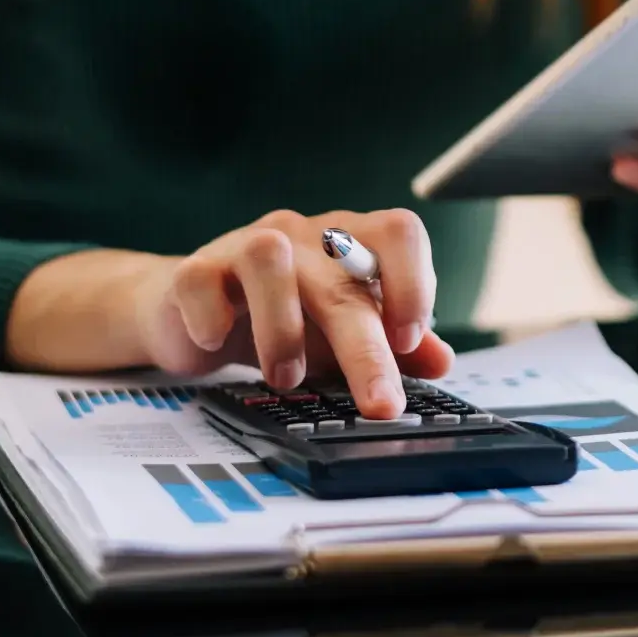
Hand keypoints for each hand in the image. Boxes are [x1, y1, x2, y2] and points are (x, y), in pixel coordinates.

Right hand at [134, 209, 452, 417]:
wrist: (198, 310)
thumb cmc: (287, 317)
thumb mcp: (346, 334)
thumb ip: (394, 346)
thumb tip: (442, 361)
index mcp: (352, 241)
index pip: (399, 233)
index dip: (413, 283)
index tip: (409, 341)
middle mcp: (305, 234)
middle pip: (342, 280)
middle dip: (365, 350)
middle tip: (379, 404)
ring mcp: (246, 244)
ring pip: (270, 258)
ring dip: (283, 329)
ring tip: (285, 377)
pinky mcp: (195, 269)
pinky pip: (201, 280)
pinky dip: (211, 318)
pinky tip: (218, 343)